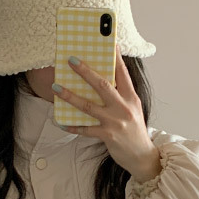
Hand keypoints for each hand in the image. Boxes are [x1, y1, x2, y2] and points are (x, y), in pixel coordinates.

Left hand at [52, 52, 161, 180]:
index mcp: (131, 98)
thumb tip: (98, 82)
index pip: (123, 73)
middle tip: (71, 60)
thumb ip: (120, 96)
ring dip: (70, 96)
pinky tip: (61, 122)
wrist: (142, 156)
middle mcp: (124, 107)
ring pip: (88, 106)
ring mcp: (115, 122)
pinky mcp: (108, 136)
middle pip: (102, 85)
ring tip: (56, 88)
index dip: (115, 57)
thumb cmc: (134, 130)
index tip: (109, 42)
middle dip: (85, 71)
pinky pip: (86, 129)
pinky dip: (72, 126)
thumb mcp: (132, 109)